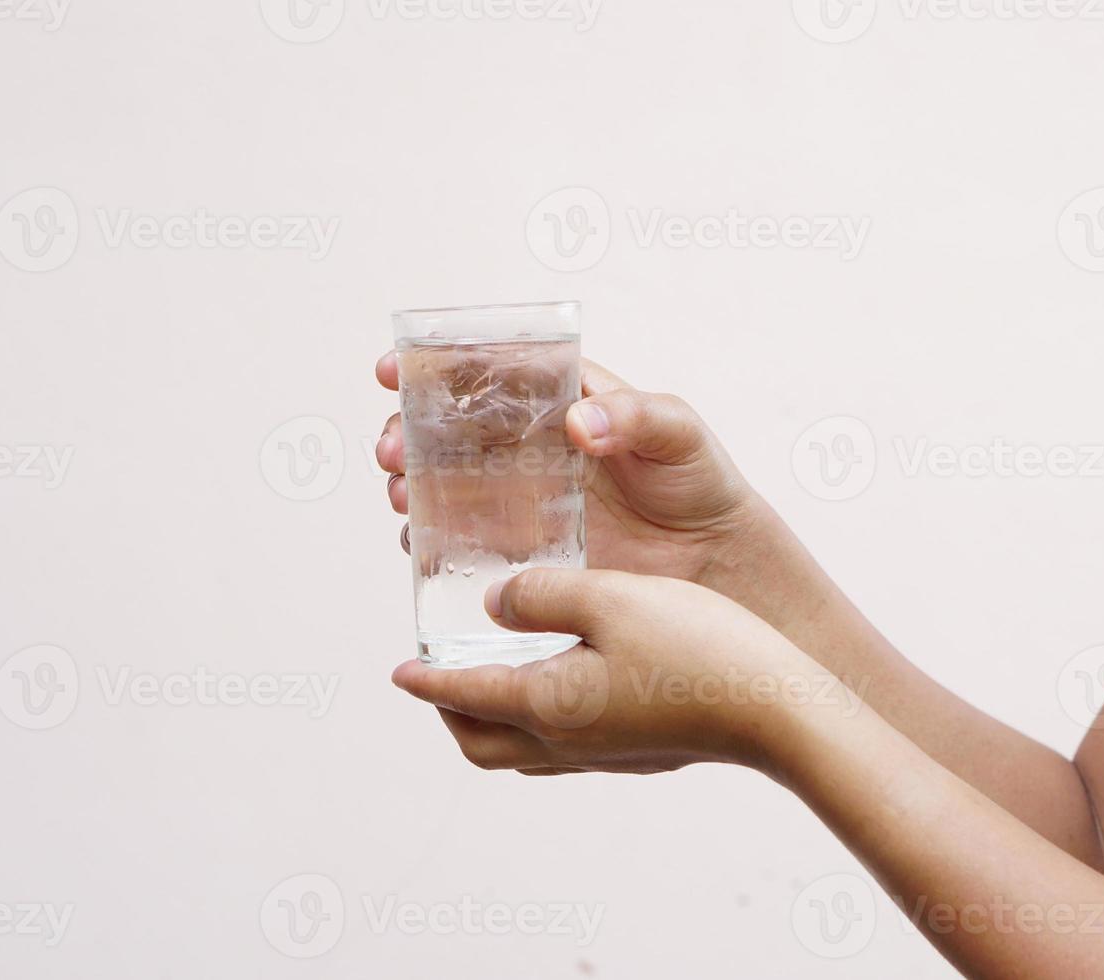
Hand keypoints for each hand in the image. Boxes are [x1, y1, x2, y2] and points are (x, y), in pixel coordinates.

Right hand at [373, 354, 766, 587]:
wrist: (712, 559)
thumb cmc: (699, 482)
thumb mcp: (677, 432)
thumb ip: (634, 416)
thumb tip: (578, 422)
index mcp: (557, 401)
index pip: (486, 372)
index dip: (433, 366)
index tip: (394, 369)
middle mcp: (527, 448)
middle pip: (445, 428)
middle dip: (403, 431)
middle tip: (391, 447)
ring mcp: (518, 500)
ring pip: (441, 483)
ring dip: (407, 483)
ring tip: (401, 493)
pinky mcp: (520, 550)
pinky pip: (460, 541)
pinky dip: (430, 538)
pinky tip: (420, 540)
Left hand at [391, 569, 832, 776]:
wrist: (778, 710)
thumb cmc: (697, 648)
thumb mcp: (609, 597)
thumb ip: (542, 595)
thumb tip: (497, 604)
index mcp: (548, 703)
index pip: (462, 697)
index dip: (425, 681)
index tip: (399, 670)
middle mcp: (568, 741)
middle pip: (483, 744)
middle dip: (451, 712)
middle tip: (440, 677)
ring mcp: (607, 755)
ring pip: (524, 753)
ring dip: (493, 723)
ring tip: (493, 683)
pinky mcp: (642, 754)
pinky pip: (566, 751)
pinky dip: (540, 726)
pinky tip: (566, 690)